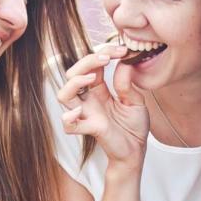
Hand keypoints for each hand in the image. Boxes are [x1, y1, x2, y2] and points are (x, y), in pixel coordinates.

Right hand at [57, 45, 149, 165]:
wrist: (136, 151)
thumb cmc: (133, 127)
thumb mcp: (135, 100)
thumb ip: (127, 83)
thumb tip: (125, 62)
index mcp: (98, 90)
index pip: (91, 65)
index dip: (103, 52)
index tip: (122, 50)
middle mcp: (88, 100)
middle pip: (72, 74)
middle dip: (86, 61)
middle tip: (107, 57)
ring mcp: (86, 114)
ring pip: (63, 95)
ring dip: (74, 82)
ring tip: (92, 78)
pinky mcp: (90, 128)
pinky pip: (68, 125)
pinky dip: (69, 118)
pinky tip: (81, 111)